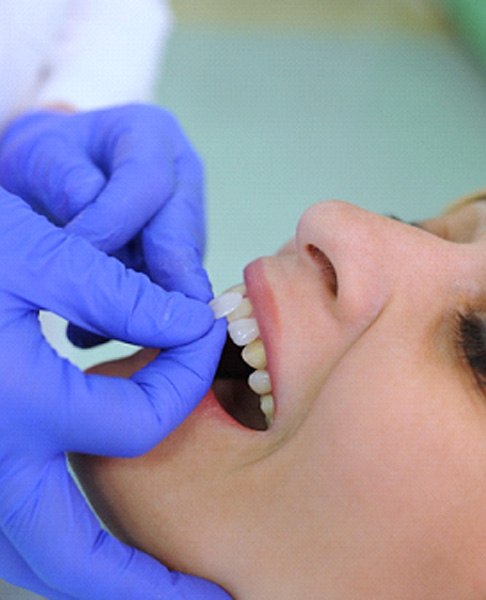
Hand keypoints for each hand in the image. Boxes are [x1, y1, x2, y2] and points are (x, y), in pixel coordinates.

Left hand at [0, 104, 208, 346]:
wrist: (63, 171)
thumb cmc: (51, 160)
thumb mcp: (42, 156)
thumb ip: (64, 183)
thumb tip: (94, 240)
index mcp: (151, 136)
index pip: (148, 182)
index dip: (115, 223)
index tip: (76, 259)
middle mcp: (182, 175)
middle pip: (183, 231)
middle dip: (163, 279)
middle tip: (149, 322)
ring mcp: (188, 217)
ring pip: (182, 268)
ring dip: (148, 303)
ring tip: (93, 332)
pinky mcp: (184, 253)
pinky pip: (171, 286)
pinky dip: (138, 313)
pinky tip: (97, 332)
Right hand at [0, 188, 227, 598]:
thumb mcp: (32, 253)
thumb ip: (119, 295)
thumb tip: (190, 323)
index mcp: (16, 405)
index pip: (141, 423)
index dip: (186, 381)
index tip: (200, 342)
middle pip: (73, 561)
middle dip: (145, 588)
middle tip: (208, 599)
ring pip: (28, 559)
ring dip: (92, 579)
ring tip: (146, 584)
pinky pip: (2, 531)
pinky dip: (46, 545)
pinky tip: (80, 528)